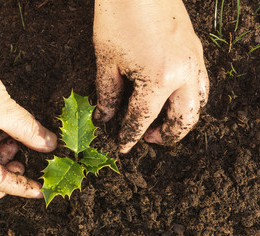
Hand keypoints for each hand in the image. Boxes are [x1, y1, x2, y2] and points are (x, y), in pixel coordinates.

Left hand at [93, 0, 208, 152]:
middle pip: (183, 120)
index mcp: (158, 79)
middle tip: (148, 138)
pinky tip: (173, 98)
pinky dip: (190, 100)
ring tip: (162, 123)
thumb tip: (106, 117)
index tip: (123, 146)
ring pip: (199, 105)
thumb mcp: (106, 60)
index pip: (143, 119)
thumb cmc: (118, 16)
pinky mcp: (196, 50)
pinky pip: (201, 85)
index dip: (130, 136)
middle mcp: (183, 74)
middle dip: (166, 136)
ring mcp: (194, 61)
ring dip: (183, 121)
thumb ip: (108, 94)